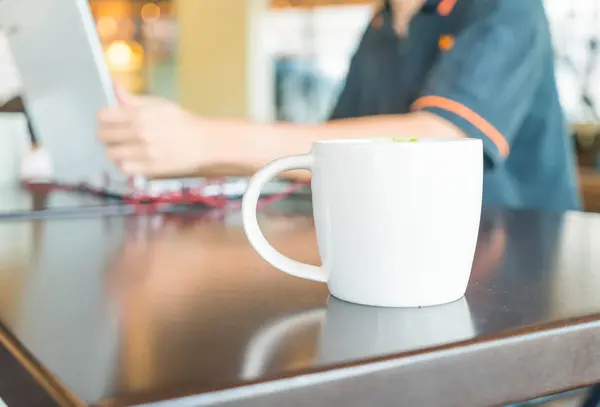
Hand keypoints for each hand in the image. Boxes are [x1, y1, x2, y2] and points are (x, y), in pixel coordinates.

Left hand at [98, 85, 221, 176]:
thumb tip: (114, 86)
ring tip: (123, 147)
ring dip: (114, 150)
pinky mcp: (149, 168)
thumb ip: (133, 99)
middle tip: (114, 134)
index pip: (103, 116)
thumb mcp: (158, 104)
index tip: (109, 119)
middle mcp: (140, 134)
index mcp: (140, 114)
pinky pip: (124, 168)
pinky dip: (124, 163)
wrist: (203, 142)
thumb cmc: (181, 121)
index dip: (104, 117)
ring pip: (111, 154)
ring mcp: (144, 153)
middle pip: (103, 136)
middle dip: (106, 134)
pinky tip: (131, 158)